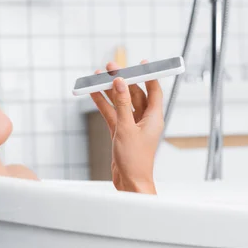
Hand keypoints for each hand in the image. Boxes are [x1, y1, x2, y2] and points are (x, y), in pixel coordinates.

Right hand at [90, 60, 163, 193]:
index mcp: (154, 118)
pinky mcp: (121, 132)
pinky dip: (103, 104)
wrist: (129, 183)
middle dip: (123, 81)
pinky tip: (93, 94)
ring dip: (110, 91)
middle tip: (111, 68)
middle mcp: (144, 120)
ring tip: (98, 77)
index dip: (148, 76)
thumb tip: (120, 83)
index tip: (141, 64)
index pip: (154, 90)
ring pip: (120, 103)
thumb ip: (121, 104)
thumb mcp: (126, 128)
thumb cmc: (134, 160)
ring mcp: (132, 126)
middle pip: (134, 94)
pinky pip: (112, 113)